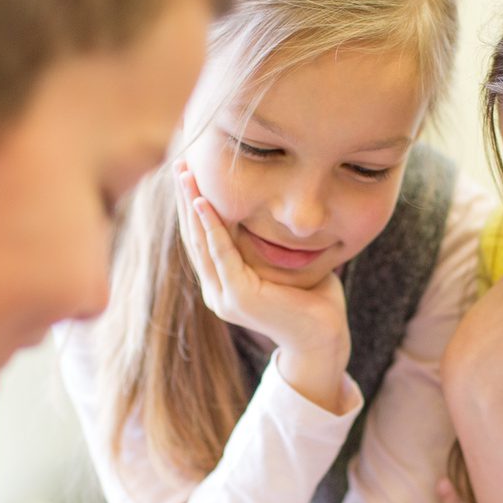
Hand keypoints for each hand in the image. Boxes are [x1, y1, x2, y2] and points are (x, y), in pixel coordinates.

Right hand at [175, 162, 349, 369]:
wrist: (324, 338)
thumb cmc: (314, 301)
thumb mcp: (285, 264)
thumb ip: (269, 242)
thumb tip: (274, 209)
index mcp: (225, 285)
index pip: (203, 240)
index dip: (193, 207)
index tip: (190, 175)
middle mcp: (217, 291)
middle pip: (194, 237)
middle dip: (185, 199)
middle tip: (179, 164)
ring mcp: (224, 296)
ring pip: (201, 242)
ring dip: (191, 206)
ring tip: (184, 174)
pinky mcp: (238, 296)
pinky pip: (220, 253)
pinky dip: (211, 226)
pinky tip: (202, 201)